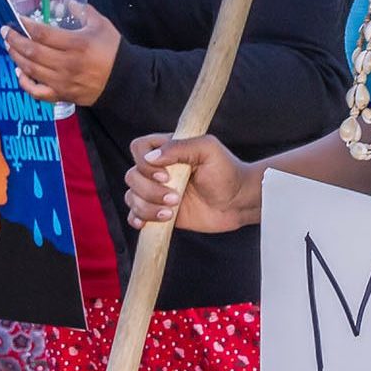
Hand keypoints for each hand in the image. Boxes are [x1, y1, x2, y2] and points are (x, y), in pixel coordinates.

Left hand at [2, 3, 119, 107]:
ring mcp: (62, 81)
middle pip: (32, 51)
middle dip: (14, 40)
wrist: (124, 80)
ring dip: (16, 57)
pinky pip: (37, 92)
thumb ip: (84, 11)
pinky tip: (19, 73)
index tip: (17, 18)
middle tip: (5, 32)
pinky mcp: (62, 95)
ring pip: (30, 69)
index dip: (26, 25)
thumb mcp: (101, 25)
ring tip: (9, 47)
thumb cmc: (113, 51)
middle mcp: (66, 64)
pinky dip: (25, 83)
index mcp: (76, 44)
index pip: (42, 33)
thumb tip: (69, 3)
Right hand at [123, 134, 258, 232]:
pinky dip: (136, 218)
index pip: (138, 148)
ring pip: (131, 196)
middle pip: (132, 176)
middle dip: (149, 190)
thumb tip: (151, 158)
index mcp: (167, 150)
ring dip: (147, 207)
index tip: (166, 175)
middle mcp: (158, 170)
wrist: (238, 202)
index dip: (145, 163)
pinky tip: (147, 222)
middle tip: (176, 197)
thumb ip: (179, 147)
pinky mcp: (159, 212)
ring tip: (171, 212)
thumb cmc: (227, 172)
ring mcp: (157, 192)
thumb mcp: (208, 150)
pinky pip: (135, 214)